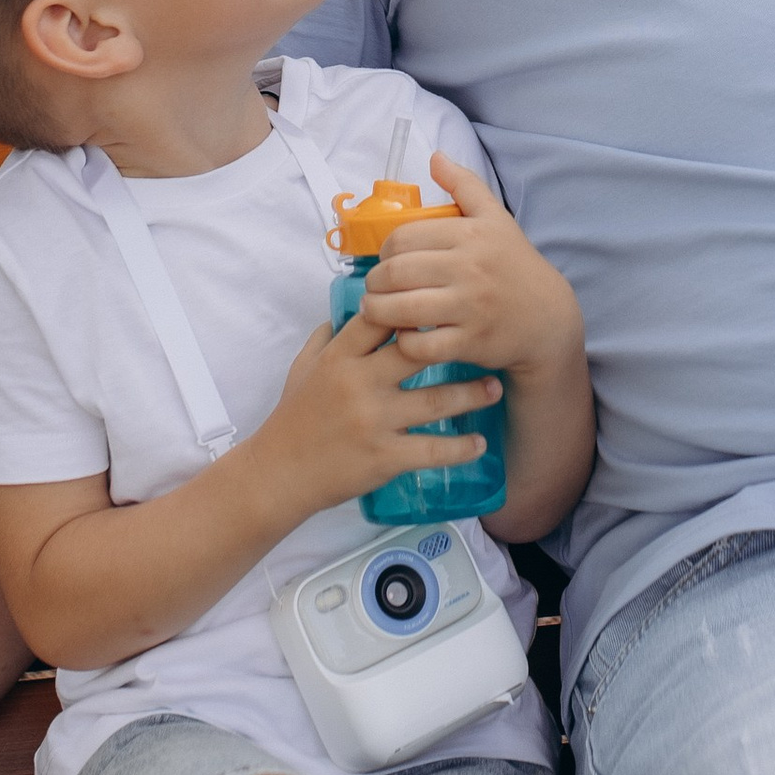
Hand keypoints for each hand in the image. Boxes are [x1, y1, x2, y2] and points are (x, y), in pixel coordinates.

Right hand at [257, 308, 502, 517]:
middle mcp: (359, 383)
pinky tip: (478, 444)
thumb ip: (328, 336)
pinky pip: (431, 450)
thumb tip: (356, 308)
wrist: (279, 474)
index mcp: (339, 357)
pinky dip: (460, 448)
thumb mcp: (303, 366)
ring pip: (434, 401)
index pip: (382, 318)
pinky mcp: (384, 457)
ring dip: (471, 395)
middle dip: (455, 345)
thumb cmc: (293, 418)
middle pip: (417, 352)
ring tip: (495, 388)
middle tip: (486, 341)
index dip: (415, 306)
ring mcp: (374, 421)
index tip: (445, 301)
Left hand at [356, 152, 584, 379]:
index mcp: (470, 234)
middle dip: (374, 282)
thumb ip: (464, 185)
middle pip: (397, 273)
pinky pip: (421, 345)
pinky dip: (404, 342)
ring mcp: (470, 308)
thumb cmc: (515, 264)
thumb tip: (435, 157)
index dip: (384, 250)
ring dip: (378, 312)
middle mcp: (470, 268)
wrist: (548, 317)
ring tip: (375, 310)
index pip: (404, 238)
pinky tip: (404, 334)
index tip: (386, 260)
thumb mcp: (496, 218)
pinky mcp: (471, 343)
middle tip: (374, 288)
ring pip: (402, 310)